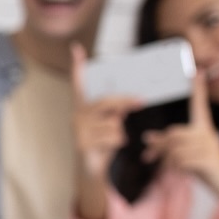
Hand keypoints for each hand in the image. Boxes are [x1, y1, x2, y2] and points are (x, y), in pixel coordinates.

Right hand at [71, 42, 141, 218]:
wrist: (91, 170)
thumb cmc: (102, 142)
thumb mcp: (111, 123)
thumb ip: (116, 110)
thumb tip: (131, 102)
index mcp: (83, 108)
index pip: (78, 84)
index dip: (77, 67)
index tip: (77, 48)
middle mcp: (77, 116)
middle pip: (107, 102)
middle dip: (126, 102)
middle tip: (141, 101)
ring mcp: (78, 130)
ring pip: (113, 122)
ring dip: (119, 132)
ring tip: (112, 140)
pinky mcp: (82, 143)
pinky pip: (113, 136)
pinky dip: (117, 142)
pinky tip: (107, 148)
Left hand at [139, 72, 218, 212]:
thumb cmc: (205, 169)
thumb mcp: (185, 155)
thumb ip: (168, 145)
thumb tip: (147, 137)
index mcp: (204, 129)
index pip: (199, 105)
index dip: (198, 89)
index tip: (198, 70)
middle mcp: (207, 134)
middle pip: (173, 134)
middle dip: (157, 147)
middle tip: (147, 157)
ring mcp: (209, 147)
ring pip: (175, 150)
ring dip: (166, 162)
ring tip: (170, 170)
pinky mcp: (209, 160)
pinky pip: (182, 161)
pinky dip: (176, 170)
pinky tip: (183, 175)